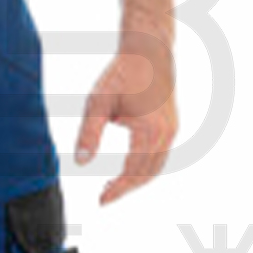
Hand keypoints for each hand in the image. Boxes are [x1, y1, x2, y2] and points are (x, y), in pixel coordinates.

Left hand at [74, 33, 177, 206]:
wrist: (149, 50)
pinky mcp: (172, 125)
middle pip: (147, 174)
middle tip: (104, 197)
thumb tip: (80, 162)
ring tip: (113, 187)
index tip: (101, 201)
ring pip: (156, 167)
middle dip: (126, 189)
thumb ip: (89, 133)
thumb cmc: (122, 73)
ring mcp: (172, 130)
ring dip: (137, 180)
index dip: (117, 189)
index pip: (132, 171)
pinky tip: (128, 168)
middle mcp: (166, 134)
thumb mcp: (98, 102)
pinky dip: (145, 167)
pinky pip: (160, 155)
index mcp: (149, 131)